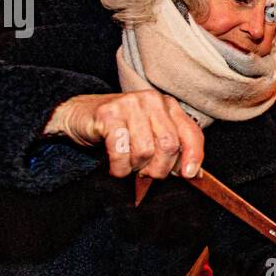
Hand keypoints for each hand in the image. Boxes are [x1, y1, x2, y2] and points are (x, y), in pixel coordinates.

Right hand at [45, 91, 202, 178]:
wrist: (79, 115)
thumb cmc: (120, 130)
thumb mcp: (150, 136)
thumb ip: (172, 151)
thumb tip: (195, 174)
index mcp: (167, 106)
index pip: (190, 132)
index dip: (194, 156)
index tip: (190, 175)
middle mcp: (152, 101)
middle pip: (168, 145)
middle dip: (159, 168)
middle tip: (146, 172)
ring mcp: (129, 105)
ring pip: (145, 151)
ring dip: (135, 167)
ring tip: (128, 163)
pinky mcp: (108, 114)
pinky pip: (121, 152)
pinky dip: (119, 167)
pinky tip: (115, 166)